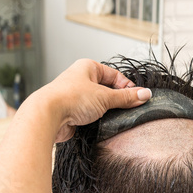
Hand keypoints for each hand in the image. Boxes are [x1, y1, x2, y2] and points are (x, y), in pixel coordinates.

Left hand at [36, 59, 151, 142]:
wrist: (47, 116)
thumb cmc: (70, 98)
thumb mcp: (105, 97)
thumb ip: (126, 97)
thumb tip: (145, 94)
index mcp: (88, 68)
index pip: (114, 75)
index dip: (127, 86)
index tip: (138, 97)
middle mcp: (80, 79)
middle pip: (107, 89)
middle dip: (117, 100)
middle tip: (129, 108)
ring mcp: (75, 96)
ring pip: (99, 103)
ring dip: (107, 111)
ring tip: (114, 117)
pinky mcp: (71, 112)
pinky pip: (91, 115)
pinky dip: (98, 120)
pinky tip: (103, 125)